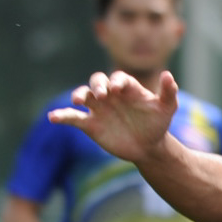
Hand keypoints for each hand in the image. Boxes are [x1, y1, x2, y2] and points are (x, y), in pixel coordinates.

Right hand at [49, 70, 181, 166]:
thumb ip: (169, 92)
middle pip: (97, 81)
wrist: (148, 146)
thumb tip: (168, 74)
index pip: (118, 78)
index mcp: (126, 87)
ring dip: (79, 95)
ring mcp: (99, 109)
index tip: (118, 89)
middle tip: (102, 94)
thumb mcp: (167, 108)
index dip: (117, 81)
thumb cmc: (157, 123)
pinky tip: (53, 117)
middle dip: (97, 85)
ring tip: (78, 100)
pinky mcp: (90, 124)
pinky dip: (62, 116)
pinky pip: (73, 117)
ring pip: (83, 95)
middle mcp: (110, 95)